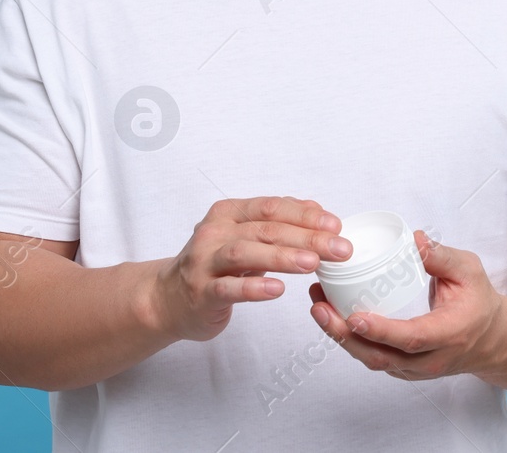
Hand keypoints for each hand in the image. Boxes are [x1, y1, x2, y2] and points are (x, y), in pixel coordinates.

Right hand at [151, 196, 351, 342]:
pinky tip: (277, 290)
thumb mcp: (242, 237)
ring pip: (245, 253)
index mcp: (228, 213)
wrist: (168, 298)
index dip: (305, 214)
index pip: (271, 207)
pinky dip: (254, 288)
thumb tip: (318, 210)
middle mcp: (214, 233)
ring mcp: (205, 262)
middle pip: (265, 229)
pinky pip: (229, 288)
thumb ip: (276, 223)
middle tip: (339, 248)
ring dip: (281, 257)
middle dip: (306, 238)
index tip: (335, 226)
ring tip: (312, 263)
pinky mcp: (201, 292)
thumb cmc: (214, 266)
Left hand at [308, 230, 506, 381]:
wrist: (492, 340)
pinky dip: (350, 340)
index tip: (354, 316)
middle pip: (381, 356)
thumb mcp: (469, 271)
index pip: (410, 338)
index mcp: (448, 334)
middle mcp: (429, 359)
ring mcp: (414, 369)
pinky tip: (331, 316)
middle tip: (320, 308)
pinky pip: (373, 358)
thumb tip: (415, 239)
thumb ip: (442, 256)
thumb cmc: (479, 301)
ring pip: (372, 360)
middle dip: (345, 335)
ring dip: (341, 337)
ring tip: (318, 307)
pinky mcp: (404, 369)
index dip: (380, 330)